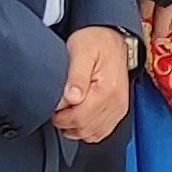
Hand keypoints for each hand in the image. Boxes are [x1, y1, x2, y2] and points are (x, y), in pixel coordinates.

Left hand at [52, 23, 132, 140]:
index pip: (79, 118)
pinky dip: (87, 129)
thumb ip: (76, 75)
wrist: (112, 37)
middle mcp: (116, 103)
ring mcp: (118, 109)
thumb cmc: (96, 41)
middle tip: (56, 108)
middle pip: (85, 129)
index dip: (60, 116)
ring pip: (92, 134)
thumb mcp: (81, 50)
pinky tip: (78, 117)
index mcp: (107, 90)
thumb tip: (71, 98)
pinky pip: (101, 132)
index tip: (53, 105)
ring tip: (66, 111)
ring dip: (75, 128)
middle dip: (65, 122)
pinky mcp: (118, 111)